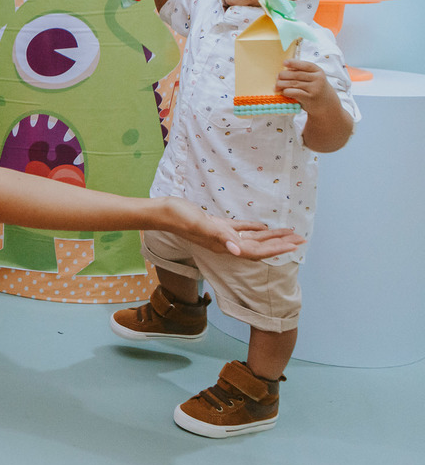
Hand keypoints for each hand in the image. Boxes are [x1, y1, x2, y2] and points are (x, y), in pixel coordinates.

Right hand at [162, 198, 304, 259]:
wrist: (162, 212)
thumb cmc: (179, 217)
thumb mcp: (200, 225)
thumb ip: (219, 237)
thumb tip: (237, 251)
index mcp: (224, 244)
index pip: (257, 250)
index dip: (277, 249)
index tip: (296, 245)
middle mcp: (226, 243)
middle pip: (259, 247)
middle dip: (281, 244)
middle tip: (301, 238)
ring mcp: (221, 235)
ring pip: (252, 239)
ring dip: (271, 237)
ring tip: (289, 233)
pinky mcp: (217, 225)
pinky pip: (240, 229)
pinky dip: (254, 229)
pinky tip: (262, 227)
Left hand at [276, 59, 334, 113]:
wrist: (326, 104)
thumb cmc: (315, 89)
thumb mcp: (314, 78)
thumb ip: (302, 73)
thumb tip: (284, 70)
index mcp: (318, 71)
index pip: (305, 65)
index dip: (294, 63)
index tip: (284, 63)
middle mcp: (318, 79)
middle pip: (296, 74)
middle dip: (284, 75)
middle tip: (277, 77)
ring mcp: (314, 88)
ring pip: (294, 83)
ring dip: (282, 84)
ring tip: (276, 86)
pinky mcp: (309, 98)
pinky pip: (294, 92)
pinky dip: (286, 91)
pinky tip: (283, 92)